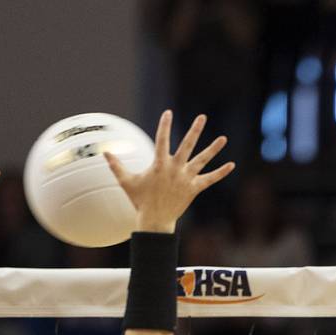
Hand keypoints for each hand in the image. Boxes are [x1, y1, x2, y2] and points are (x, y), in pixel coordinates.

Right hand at [104, 110, 233, 233]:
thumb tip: (104, 153)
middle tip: (202, 117)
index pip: (162, 139)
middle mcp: (175, 169)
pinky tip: (231, 165)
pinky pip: (209, 179)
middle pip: (187, 145)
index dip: (164, 125)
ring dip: (213, 149)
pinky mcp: (194, 189)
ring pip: (202, 160)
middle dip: (195, 130)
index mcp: (159, 164)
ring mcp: (186, 178)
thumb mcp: (127, 182)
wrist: (154, 220)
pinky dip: (220, 173)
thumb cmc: (140, 201)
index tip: (168, 112)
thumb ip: (116, 166)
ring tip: (223, 138)